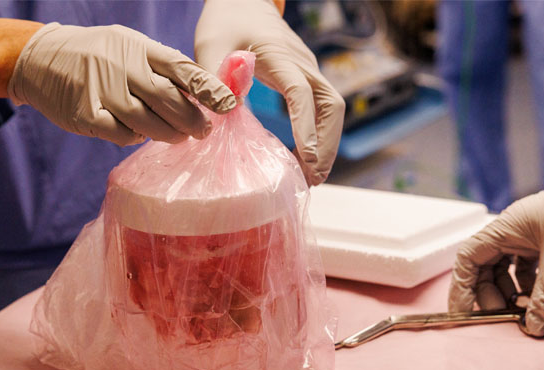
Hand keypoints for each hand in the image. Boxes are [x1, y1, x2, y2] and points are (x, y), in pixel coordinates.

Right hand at [8, 23, 236, 146]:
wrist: (40, 58)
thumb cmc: (99, 56)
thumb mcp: (130, 47)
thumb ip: (163, 67)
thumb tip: (204, 95)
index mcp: (139, 48)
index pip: (180, 68)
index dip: (207, 88)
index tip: (227, 105)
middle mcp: (122, 67)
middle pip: (168, 100)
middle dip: (193, 120)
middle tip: (204, 131)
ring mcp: (102, 91)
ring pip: (147, 123)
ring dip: (169, 134)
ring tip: (179, 136)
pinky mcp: (85, 115)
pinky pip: (121, 135)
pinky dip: (134, 137)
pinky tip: (137, 132)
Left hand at [195, 0, 344, 185]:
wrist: (243, 1)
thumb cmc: (224, 24)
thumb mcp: (210, 46)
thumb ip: (215, 78)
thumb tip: (225, 116)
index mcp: (278, 56)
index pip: (300, 91)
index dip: (305, 125)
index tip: (307, 156)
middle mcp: (302, 64)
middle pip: (331, 105)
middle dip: (326, 143)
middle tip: (311, 178)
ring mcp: (309, 70)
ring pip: (333, 108)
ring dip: (327, 143)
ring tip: (311, 177)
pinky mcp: (308, 77)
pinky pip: (324, 108)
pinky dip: (321, 134)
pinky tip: (307, 158)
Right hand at [448, 173, 543, 335]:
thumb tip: (533, 328)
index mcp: (507, 227)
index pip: (469, 258)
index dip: (463, 287)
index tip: (465, 313)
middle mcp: (514, 233)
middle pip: (486, 270)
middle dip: (491, 297)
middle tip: (504, 320)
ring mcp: (532, 240)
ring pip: (508, 274)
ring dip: (512, 296)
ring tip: (524, 316)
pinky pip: (531, 274)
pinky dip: (532, 292)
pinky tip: (541, 306)